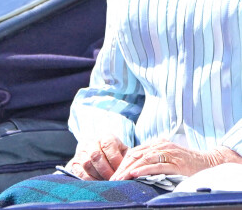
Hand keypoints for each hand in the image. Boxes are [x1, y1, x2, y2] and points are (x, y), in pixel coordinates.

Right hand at [68, 134, 128, 179]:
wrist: (103, 155)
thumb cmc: (118, 156)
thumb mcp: (124, 154)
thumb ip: (127, 160)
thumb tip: (130, 172)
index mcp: (105, 137)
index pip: (107, 145)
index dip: (115, 160)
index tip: (121, 171)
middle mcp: (91, 141)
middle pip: (95, 155)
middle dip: (106, 171)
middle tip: (115, 181)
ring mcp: (81, 151)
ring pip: (87, 164)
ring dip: (98, 176)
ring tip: (108, 183)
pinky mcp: (75, 162)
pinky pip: (80, 172)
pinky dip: (91, 180)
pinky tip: (99, 184)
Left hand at [110, 141, 241, 180]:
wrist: (208, 162)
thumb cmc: (186, 163)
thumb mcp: (167, 158)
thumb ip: (153, 160)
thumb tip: (135, 169)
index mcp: (155, 144)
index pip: (134, 153)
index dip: (122, 163)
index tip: (114, 175)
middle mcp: (159, 145)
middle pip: (135, 155)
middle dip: (123, 167)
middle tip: (113, 179)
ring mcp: (167, 152)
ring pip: (143, 159)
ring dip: (130, 169)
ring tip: (120, 178)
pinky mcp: (175, 162)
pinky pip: (157, 165)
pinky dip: (144, 169)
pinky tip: (135, 174)